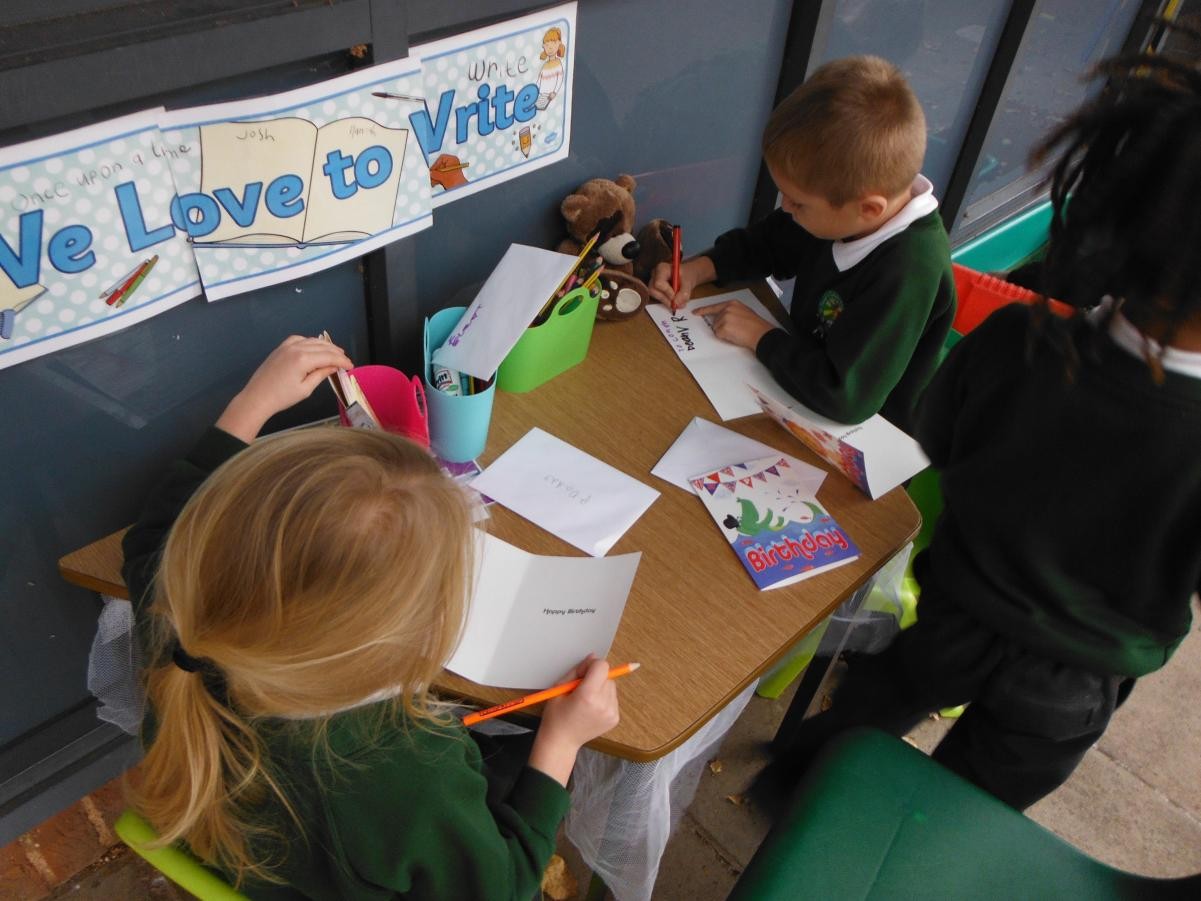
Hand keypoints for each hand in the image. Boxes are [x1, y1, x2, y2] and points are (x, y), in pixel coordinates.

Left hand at [216, 335, 352, 441]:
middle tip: (345, 360)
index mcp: (303, 359)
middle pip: (322, 346)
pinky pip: (299, 339)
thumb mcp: (306, 388)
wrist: (257, 397)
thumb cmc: (281, 397)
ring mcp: (286, 346)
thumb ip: (321, 374)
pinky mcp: (280, 348)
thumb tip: (334, 366)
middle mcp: (296, 348)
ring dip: (325, 346)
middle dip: (336, 353)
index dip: (342, 360)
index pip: (329, 356)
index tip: (350, 366)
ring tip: (334, 353)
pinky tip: (314, 348)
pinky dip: (310, 342)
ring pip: (312, 341)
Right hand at [527, 656, 620, 785]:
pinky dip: (604, 698)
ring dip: (601, 687)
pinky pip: (613, 698)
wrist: (561, 742)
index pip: (602, 666)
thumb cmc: (556, 716)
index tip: (582, 673)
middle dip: (595, 677)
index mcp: (588, 695)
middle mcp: (603, 704)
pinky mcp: (615, 718)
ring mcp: (611, 712)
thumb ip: (577, 671)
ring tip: (586, 699)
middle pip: (607, 676)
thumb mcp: (559, 688)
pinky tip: (591, 707)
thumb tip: (593, 658)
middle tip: (581, 688)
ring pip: (611, 686)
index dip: (591, 666)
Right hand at [648, 256, 715, 310]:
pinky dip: (667, 302)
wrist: (687, 275)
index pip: (659, 282)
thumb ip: (684, 293)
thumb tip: (676, 303)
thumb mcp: (688, 282)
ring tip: (678, 302)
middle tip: (676, 303)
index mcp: (662, 268)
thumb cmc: (687, 274)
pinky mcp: (655, 290)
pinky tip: (675, 301)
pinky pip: (657, 298)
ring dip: (666, 301)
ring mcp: (653, 282)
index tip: (675, 296)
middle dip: (665, 299)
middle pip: (653, 290)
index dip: (666, 291)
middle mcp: (655, 275)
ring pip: (654, 296)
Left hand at [692, 300, 775, 349]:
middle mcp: (726, 309)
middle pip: (715, 321)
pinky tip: (735, 335)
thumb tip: (723, 318)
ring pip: (716, 329)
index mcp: (732, 303)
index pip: (714, 307)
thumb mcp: (744, 311)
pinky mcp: (723, 328)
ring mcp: (724, 318)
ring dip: (724, 332)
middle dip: (722, 327)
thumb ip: (732, 311)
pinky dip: (725, 337)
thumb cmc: (755, 325)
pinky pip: (719, 335)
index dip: (703, 310)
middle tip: (736, 329)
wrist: (760, 333)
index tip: (695, 313)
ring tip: (738, 332)